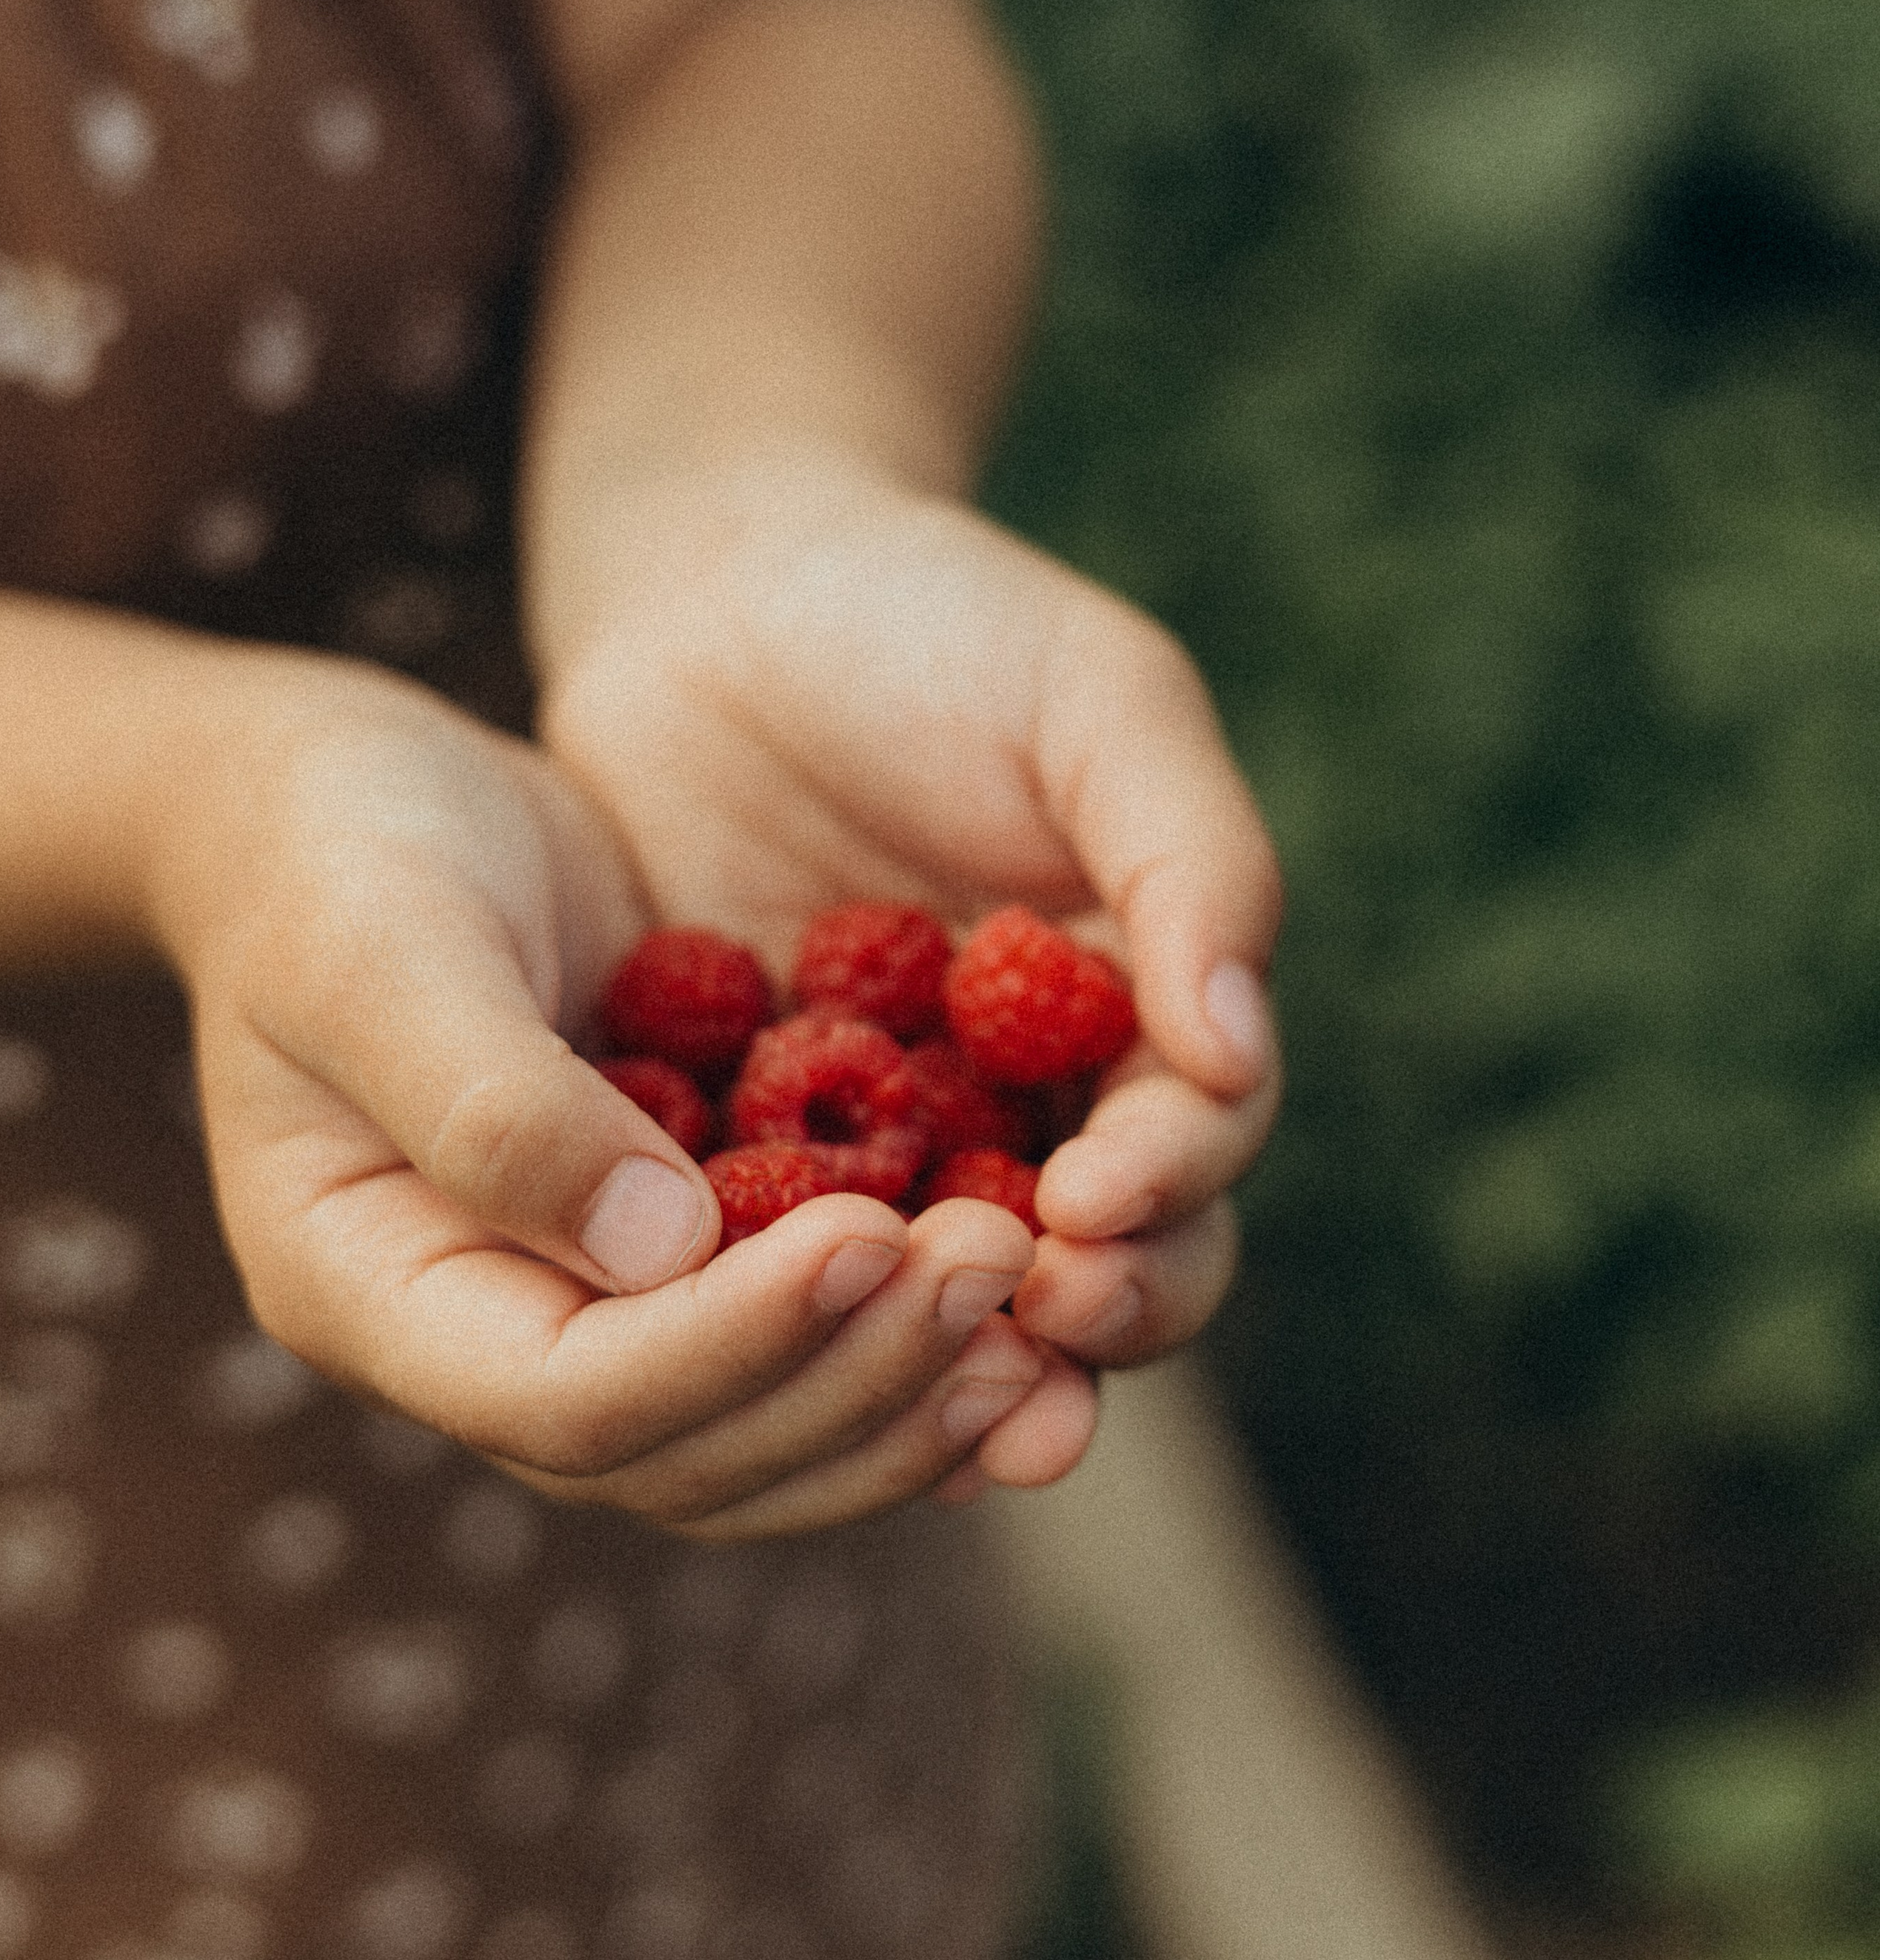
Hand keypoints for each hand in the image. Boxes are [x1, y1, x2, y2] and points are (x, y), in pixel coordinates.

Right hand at [150, 652, 1055, 1539]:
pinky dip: (910, 1341)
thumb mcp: (378, 948)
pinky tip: (1029, 1297)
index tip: (872, 1236)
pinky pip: (805, 1347)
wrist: (363, 808)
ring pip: (765, 1436)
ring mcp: (588, 1307)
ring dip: (907, 1388)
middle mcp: (489, 1335)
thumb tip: (665, 1247)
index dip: (730, 1344)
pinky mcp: (681, 1252)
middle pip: (688, 1454)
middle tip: (997, 1261)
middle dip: (853, 1374)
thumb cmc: (341, 855)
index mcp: (375, 1288)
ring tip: (1039, 1303)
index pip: (569, 1399)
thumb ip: (494, 1102)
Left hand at [537, 456, 1284, 1498]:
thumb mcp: (1096, 699)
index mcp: (1138, 998)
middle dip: (1083, 1303)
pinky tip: (747, 1328)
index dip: (1165, 1194)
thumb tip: (1238, 1052)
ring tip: (908, 1374)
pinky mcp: (748, 1132)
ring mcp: (888, 1123)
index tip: (1093, 1207)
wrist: (721, 585)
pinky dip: (777, 1295)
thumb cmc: (933, 617)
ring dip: (940, 1343)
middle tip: (1029, 1315)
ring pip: (943, 1280)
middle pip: (1099, 1252)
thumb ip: (1192, 862)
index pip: (1193, 1140)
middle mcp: (1029, 1088)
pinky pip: (775, 1241)